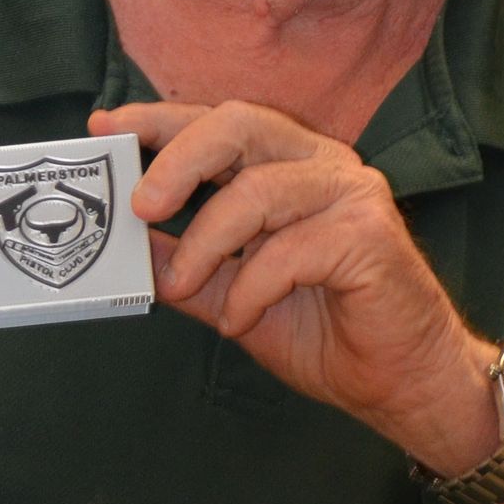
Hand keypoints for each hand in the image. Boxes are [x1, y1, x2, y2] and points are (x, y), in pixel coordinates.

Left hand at [90, 101, 498, 470]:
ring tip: (188, 288)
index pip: (216, 122)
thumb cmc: (324, 332)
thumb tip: (125, 245)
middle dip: (177, 159)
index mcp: (287, 165)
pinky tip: (241, 319)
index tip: (104, 127)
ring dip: (207, 243)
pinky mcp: (370, 233)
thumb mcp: (232, 294)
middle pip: (238, 124)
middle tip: (139, 206)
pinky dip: (252, 288)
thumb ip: (185, 264)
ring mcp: (350, 193)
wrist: (399, 383)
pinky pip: (289, 248)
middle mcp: (320, 165)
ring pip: (258, 189)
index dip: (158, 121)